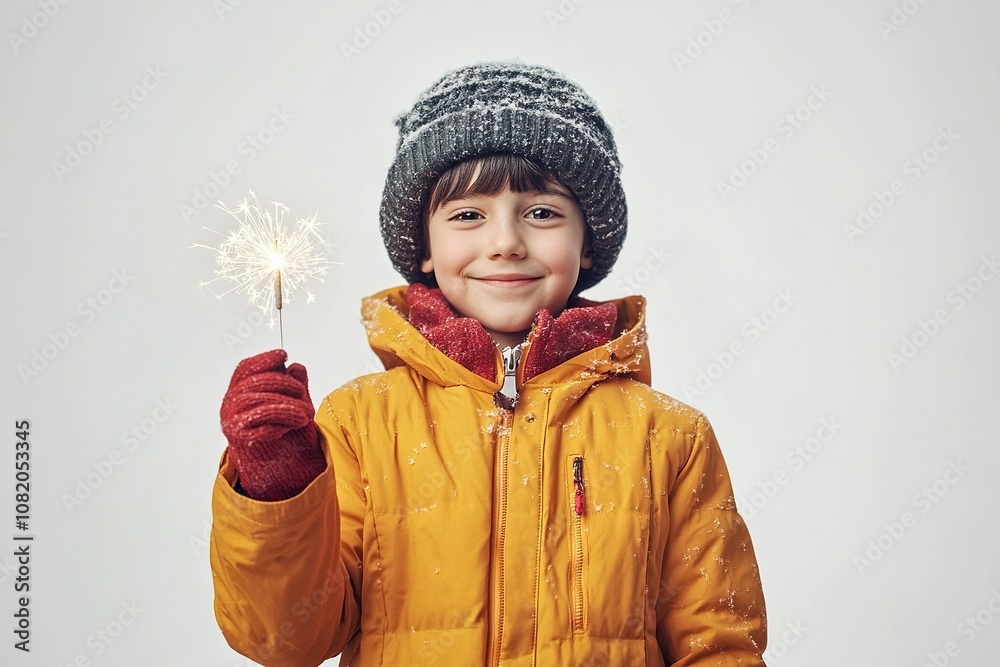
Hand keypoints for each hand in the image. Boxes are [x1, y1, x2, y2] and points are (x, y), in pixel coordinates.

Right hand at [220, 349, 326, 500]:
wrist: (276, 466)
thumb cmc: (283, 429)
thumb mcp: (293, 402)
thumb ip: (294, 384)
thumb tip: (297, 368)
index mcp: (239, 390)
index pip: (246, 368)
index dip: (263, 360)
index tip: (283, 356)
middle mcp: (230, 403)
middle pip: (255, 383)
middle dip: (283, 384)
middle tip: (302, 392)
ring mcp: (231, 420)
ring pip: (260, 404)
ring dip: (288, 407)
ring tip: (306, 414)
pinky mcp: (239, 439)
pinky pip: (261, 426)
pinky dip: (280, 425)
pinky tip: (291, 426)